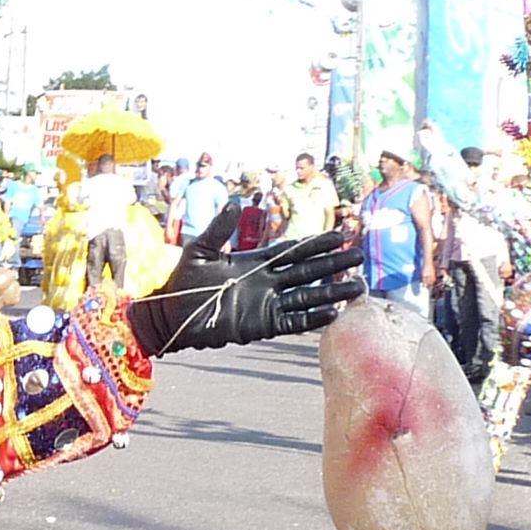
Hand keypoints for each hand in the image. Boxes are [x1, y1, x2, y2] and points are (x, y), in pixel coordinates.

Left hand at [129, 202, 363, 356]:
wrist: (172, 314)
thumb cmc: (183, 281)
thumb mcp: (200, 250)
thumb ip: (219, 229)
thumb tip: (235, 204)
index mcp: (256, 262)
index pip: (292, 251)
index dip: (315, 244)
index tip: (339, 236)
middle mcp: (267, 283)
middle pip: (307, 271)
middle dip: (332, 264)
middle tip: (359, 256)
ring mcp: (267, 304)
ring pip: (307, 296)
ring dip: (331, 292)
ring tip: (357, 288)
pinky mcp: (263, 325)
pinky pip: (294, 321)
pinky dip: (312, 318)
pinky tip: (333, 313)